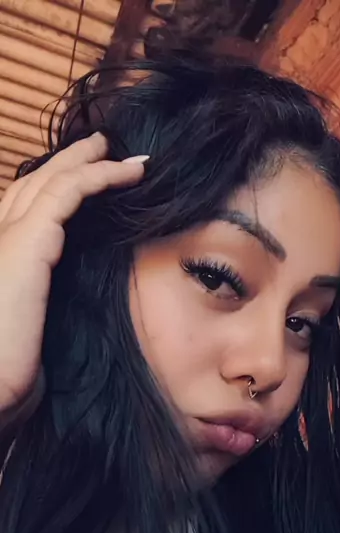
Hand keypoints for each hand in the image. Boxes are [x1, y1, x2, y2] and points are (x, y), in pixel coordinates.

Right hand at [0, 133, 147, 412]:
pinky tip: (128, 172)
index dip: (53, 191)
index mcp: (0, 261)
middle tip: (103, 148)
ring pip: (52, 181)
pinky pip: (69, 193)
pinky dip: (100, 175)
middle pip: (34, 185)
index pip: (24, 212)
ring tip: (124, 154)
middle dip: (70, 163)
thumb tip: (72, 315)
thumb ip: (44, 312)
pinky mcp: (27, 244)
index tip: (87, 183)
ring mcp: (6, 237)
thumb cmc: (6, 377)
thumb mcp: (33, 337)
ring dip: (90, 161)